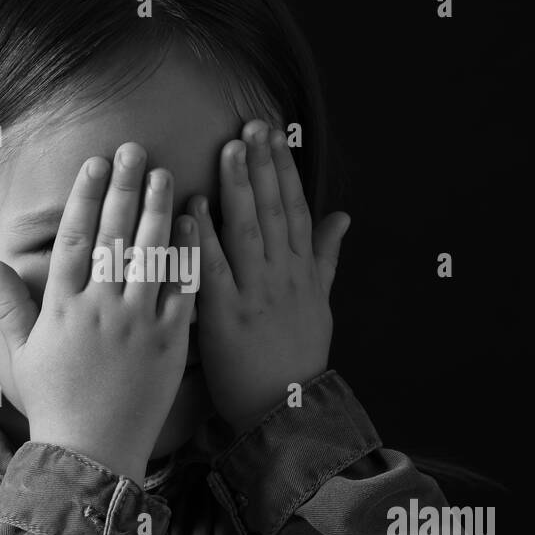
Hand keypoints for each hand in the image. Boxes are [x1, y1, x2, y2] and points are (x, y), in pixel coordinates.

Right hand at [0, 143, 197, 483]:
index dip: (86, 196)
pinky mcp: (171, 341)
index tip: (96, 164)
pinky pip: (182, 289)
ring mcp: (138, 323)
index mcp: (63, 307)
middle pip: (114, 234)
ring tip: (164, 174)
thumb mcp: (22, 354)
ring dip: (157, 208)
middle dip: (124, 187)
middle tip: (135, 150)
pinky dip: (187, 254)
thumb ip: (9, 305)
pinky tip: (192, 222)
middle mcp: (101, 307)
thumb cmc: (55, 404)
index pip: (76, 238)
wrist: (94, 453)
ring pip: (151, 253)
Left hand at [188, 119, 349, 433]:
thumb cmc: (298, 355)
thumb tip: (343, 215)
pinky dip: (203, 238)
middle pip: (274, 210)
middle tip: (250, 126)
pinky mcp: (227, 317)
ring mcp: (256, 295)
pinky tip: (191, 207)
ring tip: (228, 149)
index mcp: (303, 270)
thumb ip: (327, 255)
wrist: (286, 409)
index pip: (296, 208)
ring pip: (248, 232)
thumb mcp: (321, 302)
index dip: (284, 168)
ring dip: (238, 188)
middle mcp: (283, 276)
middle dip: (262, 165)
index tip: (274, 133)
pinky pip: (214, 270)